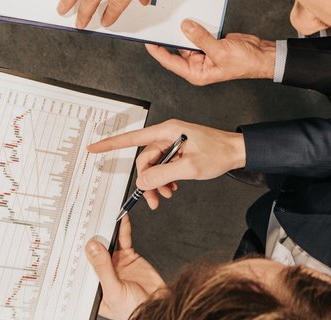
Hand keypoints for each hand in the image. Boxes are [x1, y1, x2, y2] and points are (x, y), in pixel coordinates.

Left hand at [85, 216, 165, 319]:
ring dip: (108, 229)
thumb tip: (92, 248)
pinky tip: (121, 220)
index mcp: (94, 285)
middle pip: (95, 250)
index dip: (80, 249)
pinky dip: (123, 229)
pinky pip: (124, 240)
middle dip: (93, 235)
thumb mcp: (113, 290)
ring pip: (109, 242)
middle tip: (89, 218)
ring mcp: (117, 264)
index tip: (77, 234)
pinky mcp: (130, 258)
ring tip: (105, 215)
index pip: (83, 263)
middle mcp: (104, 272)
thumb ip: (103, 268)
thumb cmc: (133, 309)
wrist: (158, 307)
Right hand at [88, 119, 245, 208]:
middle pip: (145, 160)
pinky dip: (166, 180)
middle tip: (155, 199)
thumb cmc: (218, 152)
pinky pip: (164, 167)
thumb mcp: (190, 168)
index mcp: (167, 131)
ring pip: (154, 167)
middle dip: (148, 181)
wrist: (236, 152)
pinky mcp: (178, 152)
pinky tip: (174, 188)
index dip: (110, 144)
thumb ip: (163, 174)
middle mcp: (167, 135)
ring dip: (158, 183)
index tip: (94, 148)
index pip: (132, 138)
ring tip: (169, 195)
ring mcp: (172, 144)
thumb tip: (143, 182)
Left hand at [147, 20, 276, 85]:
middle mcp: (197, 65)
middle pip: (177, 49)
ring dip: (184, 30)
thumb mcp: (220, 50)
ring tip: (175, 18)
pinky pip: (198, 33)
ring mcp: (203, 53)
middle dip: (169, 37)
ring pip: (187, 40)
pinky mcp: (210, 43)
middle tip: (159, 24)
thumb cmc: (244, 62)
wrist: (261, 55)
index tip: (148, 40)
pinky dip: (196, 26)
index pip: (170, 62)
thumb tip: (185, 27)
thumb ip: (201, 38)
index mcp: (196, 73)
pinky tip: (192, 18)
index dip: (157, 51)